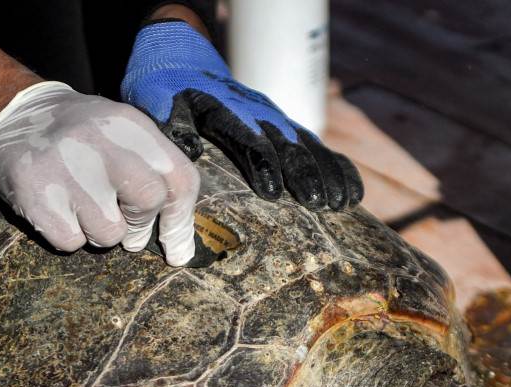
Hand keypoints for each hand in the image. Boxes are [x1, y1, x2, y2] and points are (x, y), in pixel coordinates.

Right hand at [0, 81, 199, 264]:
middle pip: (149, 201)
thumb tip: (180, 251)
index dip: (181, 218)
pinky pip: (71, 242)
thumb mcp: (123, 135)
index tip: (173, 240)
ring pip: (110, 234)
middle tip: (124, 218)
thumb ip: (157, 178)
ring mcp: (66, 169)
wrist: (12, 114)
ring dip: (100, 231)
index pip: (179, 179)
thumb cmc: (81, 134)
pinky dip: (68, 235)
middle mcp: (100, 142)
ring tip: (83, 205)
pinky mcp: (36, 195)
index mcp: (129, 125)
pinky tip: (59, 209)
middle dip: (141, 222)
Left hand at [121, 21, 362, 210]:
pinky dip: (337, 169)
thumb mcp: (157, 101)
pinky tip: (352, 195)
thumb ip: (173, 123)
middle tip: (318, 203)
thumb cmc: (166, 88)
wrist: (185, 59)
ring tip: (340, 203)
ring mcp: (276, 119)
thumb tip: (191, 150)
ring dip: (326, 174)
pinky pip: (318, 148)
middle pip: (286, 143)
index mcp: (224, 108)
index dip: (261, 162)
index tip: (272, 191)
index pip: (247, 136)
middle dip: (303, 173)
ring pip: (308, 146)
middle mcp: (257, 112)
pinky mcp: (287, 127)